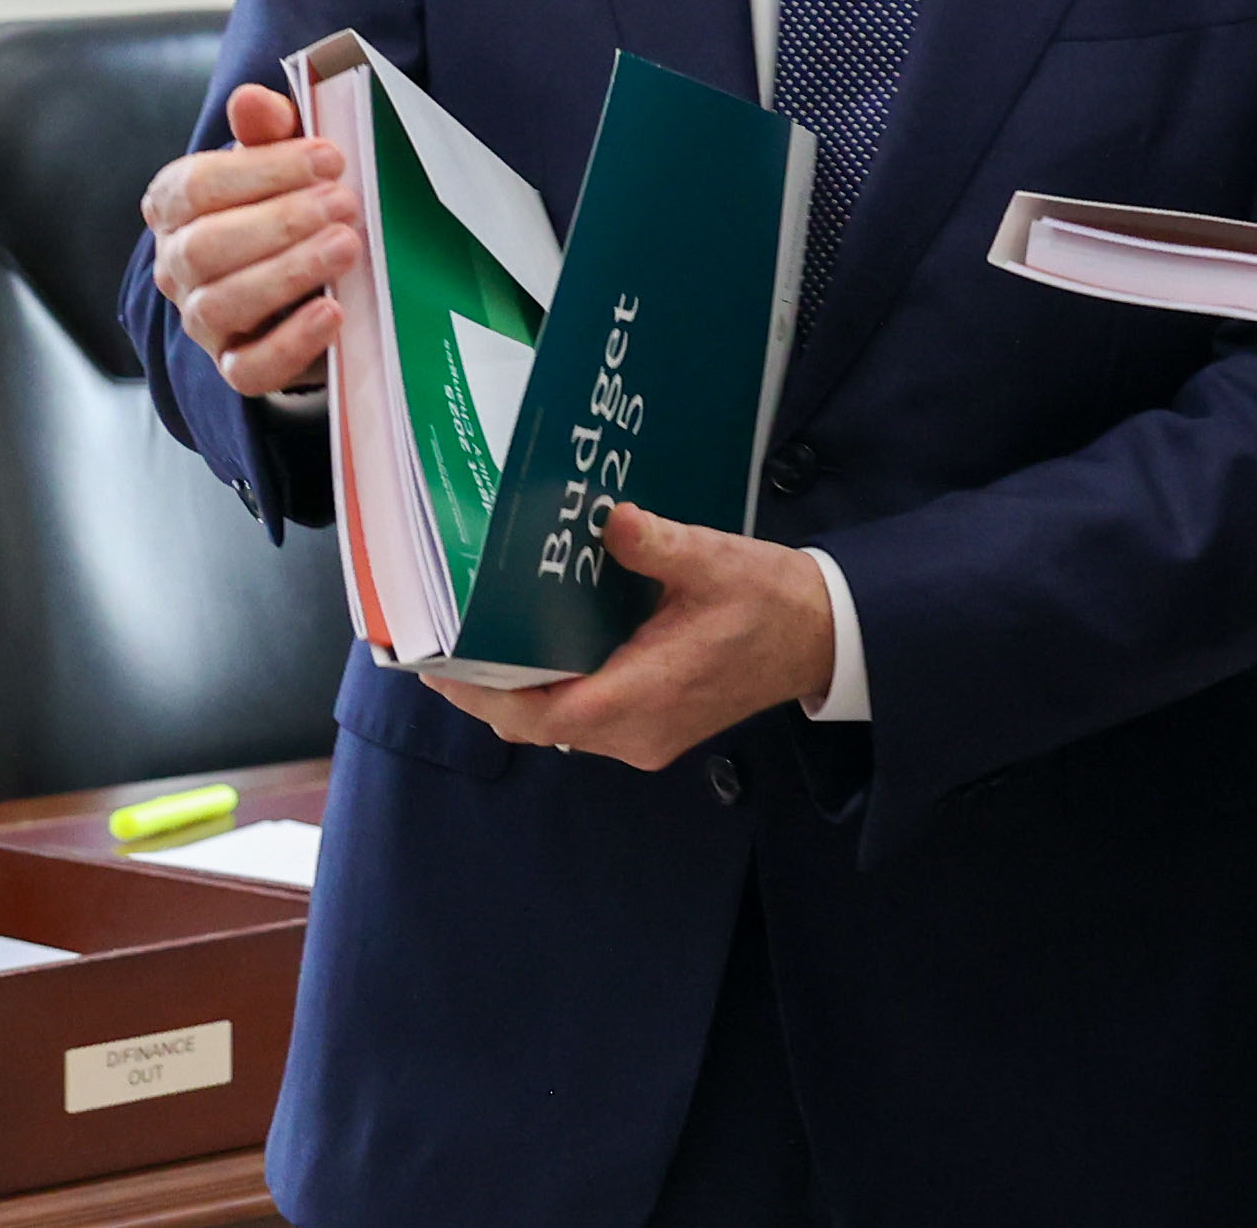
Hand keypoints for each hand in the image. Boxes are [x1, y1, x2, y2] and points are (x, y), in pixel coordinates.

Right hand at [142, 83, 359, 397]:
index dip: (263, 170)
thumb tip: (250, 99)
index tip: (328, 158)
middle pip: (205, 247)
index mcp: (176, 206)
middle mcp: (177, 265)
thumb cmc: (288, 204)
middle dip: (280, 222)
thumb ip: (269, 129)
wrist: (303, 281)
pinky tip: (332, 311)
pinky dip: (291, 342)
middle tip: (343, 203)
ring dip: (289, 273)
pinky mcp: (236, 366)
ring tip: (346, 246)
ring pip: (222, 304)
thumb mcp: (285, 160)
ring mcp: (202, 321)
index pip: (196, 186)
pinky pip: (249, 368)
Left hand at [428, 506, 837, 769]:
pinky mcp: (652, 726)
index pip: (535, 714)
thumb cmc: (770, 602)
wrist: (822, 637)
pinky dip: (552, 684)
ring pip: (556, 722)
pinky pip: (583, 714)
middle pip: (534, 722)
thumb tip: (608, 519)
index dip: (477, 694)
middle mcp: (633, 733)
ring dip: (517, 686)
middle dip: (485, 685)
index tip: (434, 661)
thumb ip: (655, 544)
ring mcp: (643, 736)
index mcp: (642, 698)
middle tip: (446, 632)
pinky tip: (537, 640)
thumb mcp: (713, 561)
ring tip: (482, 631)